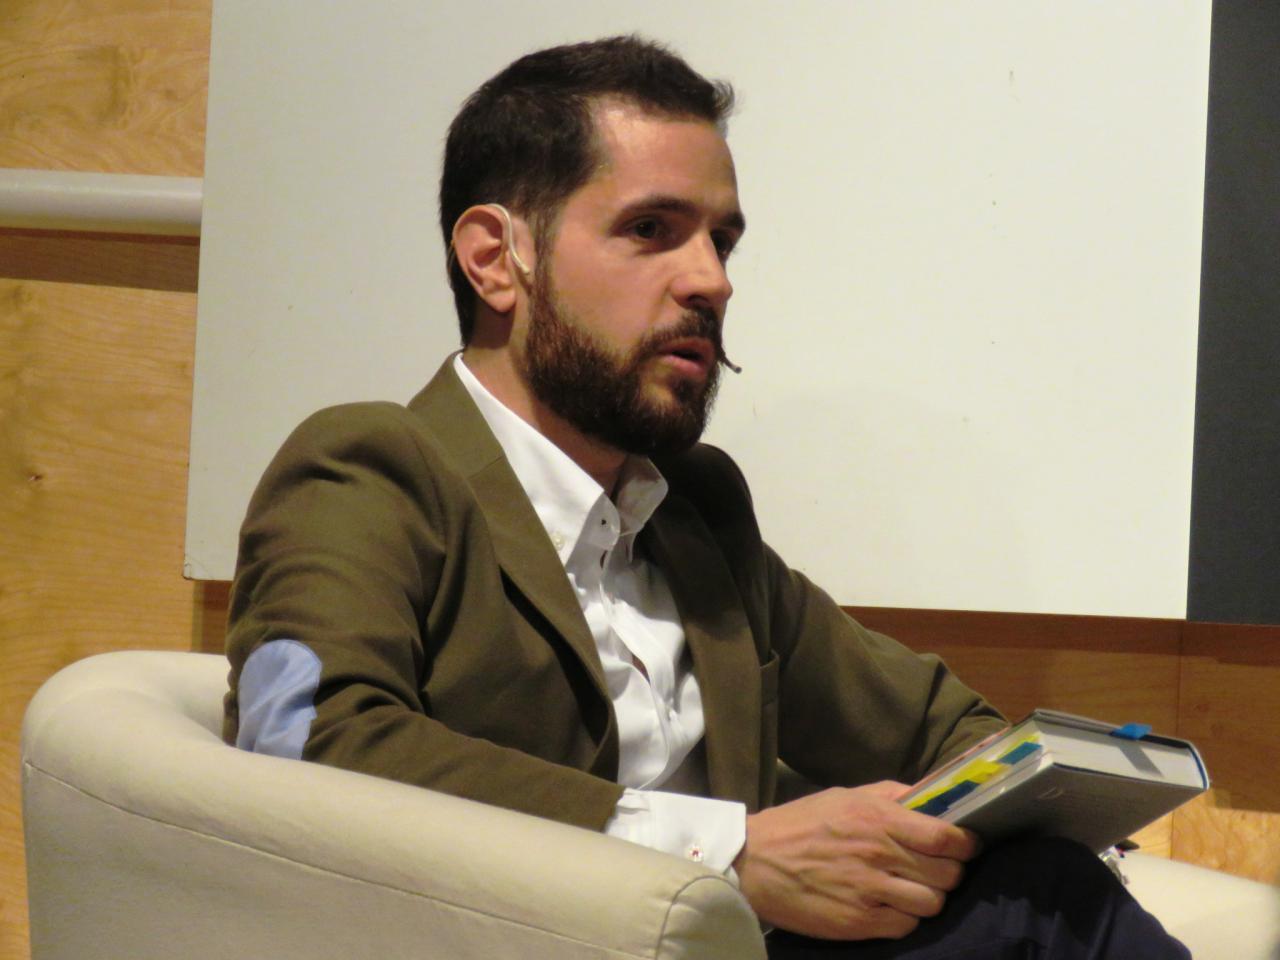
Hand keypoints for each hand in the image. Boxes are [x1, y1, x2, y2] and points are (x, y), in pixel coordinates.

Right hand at [733, 781, 978, 940]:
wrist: (754, 861)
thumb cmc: (800, 823)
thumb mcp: (845, 795)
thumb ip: (890, 795)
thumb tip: (931, 796)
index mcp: (877, 818)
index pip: (945, 836)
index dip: (966, 843)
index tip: (966, 844)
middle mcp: (878, 854)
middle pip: (947, 874)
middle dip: (950, 871)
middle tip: (938, 868)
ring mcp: (869, 892)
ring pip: (932, 904)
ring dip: (929, 897)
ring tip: (913, 889)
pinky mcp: (858, 923)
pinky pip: (906, 926)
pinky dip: (905, 918)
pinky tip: (890, 906)